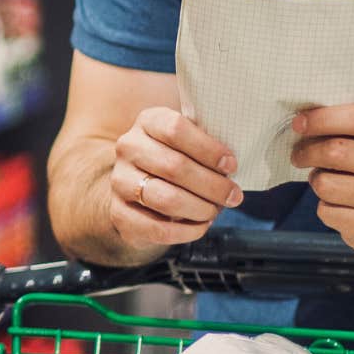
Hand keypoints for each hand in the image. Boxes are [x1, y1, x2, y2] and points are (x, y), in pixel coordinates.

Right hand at [108, 107, 244, 249]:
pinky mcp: (119, 213)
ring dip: (200, 208)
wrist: (138, 186)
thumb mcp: (188, 141)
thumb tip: (231, 166)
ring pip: (165, 198)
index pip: (176, 129)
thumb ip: (206, 144)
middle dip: (212, 185)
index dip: (208, 149)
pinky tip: (201, 226)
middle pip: (174, 167)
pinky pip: (156, 228)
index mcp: (148, 121)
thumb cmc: (175, 159)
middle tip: (234, 196)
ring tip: (215, 211)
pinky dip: (186, 231)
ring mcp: (119, 180)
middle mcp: (128, 147)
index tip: (231, 165)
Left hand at [292, 103, 353, 253]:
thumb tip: (301, 122)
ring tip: (324, 180)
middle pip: (336, 152)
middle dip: (307, 152)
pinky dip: (324, 207)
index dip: (323, 119)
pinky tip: (337, 204)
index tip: (298, 123)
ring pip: (326, 185)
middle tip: (299, 155)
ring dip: (316, 181)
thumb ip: (342, 124)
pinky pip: (328, 212)